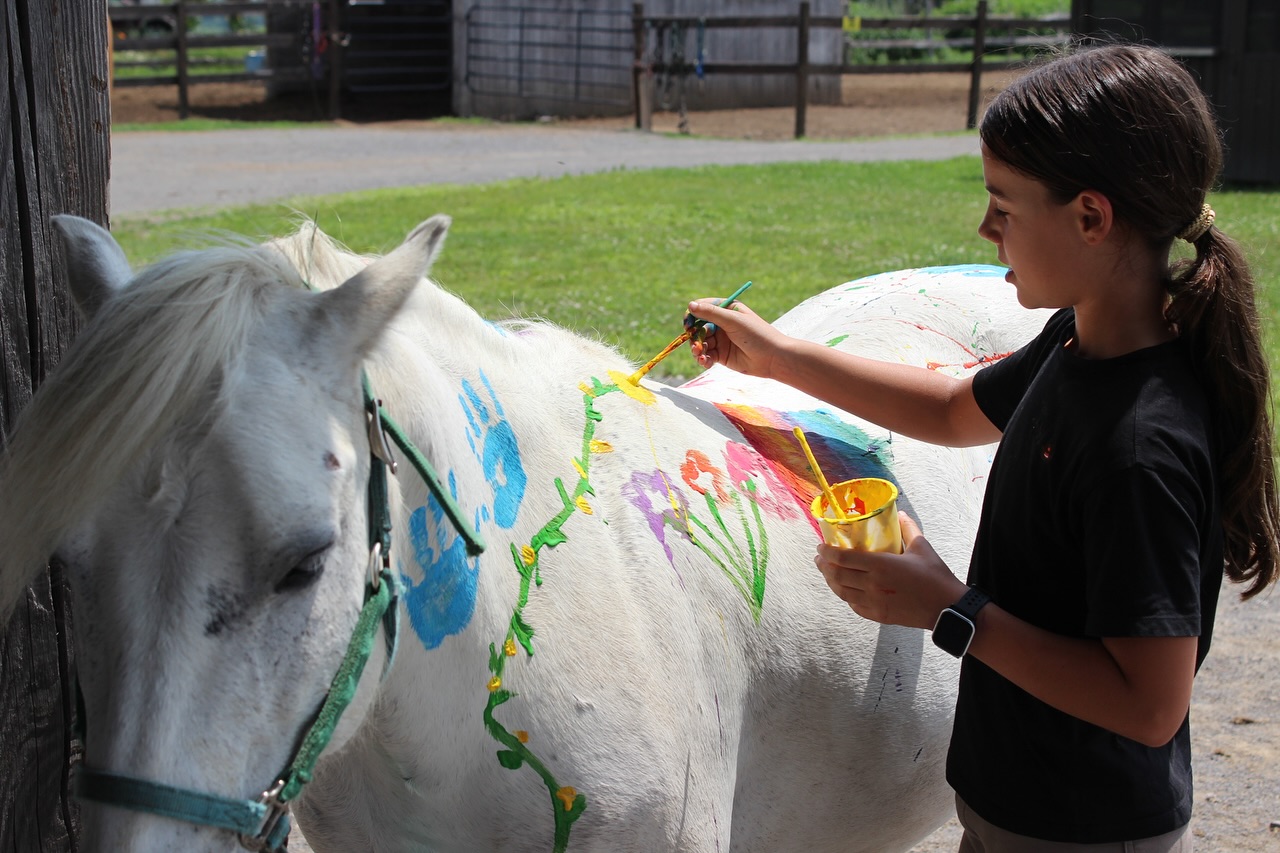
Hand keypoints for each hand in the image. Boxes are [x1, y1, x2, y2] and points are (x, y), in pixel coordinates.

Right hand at [685, 299, 787, 378]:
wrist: (773, 358)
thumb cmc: (757, 334)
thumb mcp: (733, 321)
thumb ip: (711, 313)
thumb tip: (690, 305)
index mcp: (726, 309)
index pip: (702, 309)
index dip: (692, 316)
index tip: (688, 326)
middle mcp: (722, 323)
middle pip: (698, 328)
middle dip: (694, 337)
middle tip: (696, 346)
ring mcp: (721, 340)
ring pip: (700, 343)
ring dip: (697, 349)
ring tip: (700, 356)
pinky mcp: (722, 356)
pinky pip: (706, 356)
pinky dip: (703, 359)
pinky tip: (705, 362)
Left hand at [813, 513, 966, 628]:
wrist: (947, 608)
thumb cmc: (935, 577)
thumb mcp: (922, 548)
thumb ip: (909, 529)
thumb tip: (901, 513)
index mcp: (881, 565)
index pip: (843, 558)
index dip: (827, 552)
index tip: (820, 546)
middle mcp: (872, 584)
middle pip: (837, 575)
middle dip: (824, 566)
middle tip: (819, 558)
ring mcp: (874, 602)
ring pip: (842, 592)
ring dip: (830, 581)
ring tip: (826, 572)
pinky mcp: (878, 615)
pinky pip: (853, 605)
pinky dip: (845, 596)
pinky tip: (843, 589)